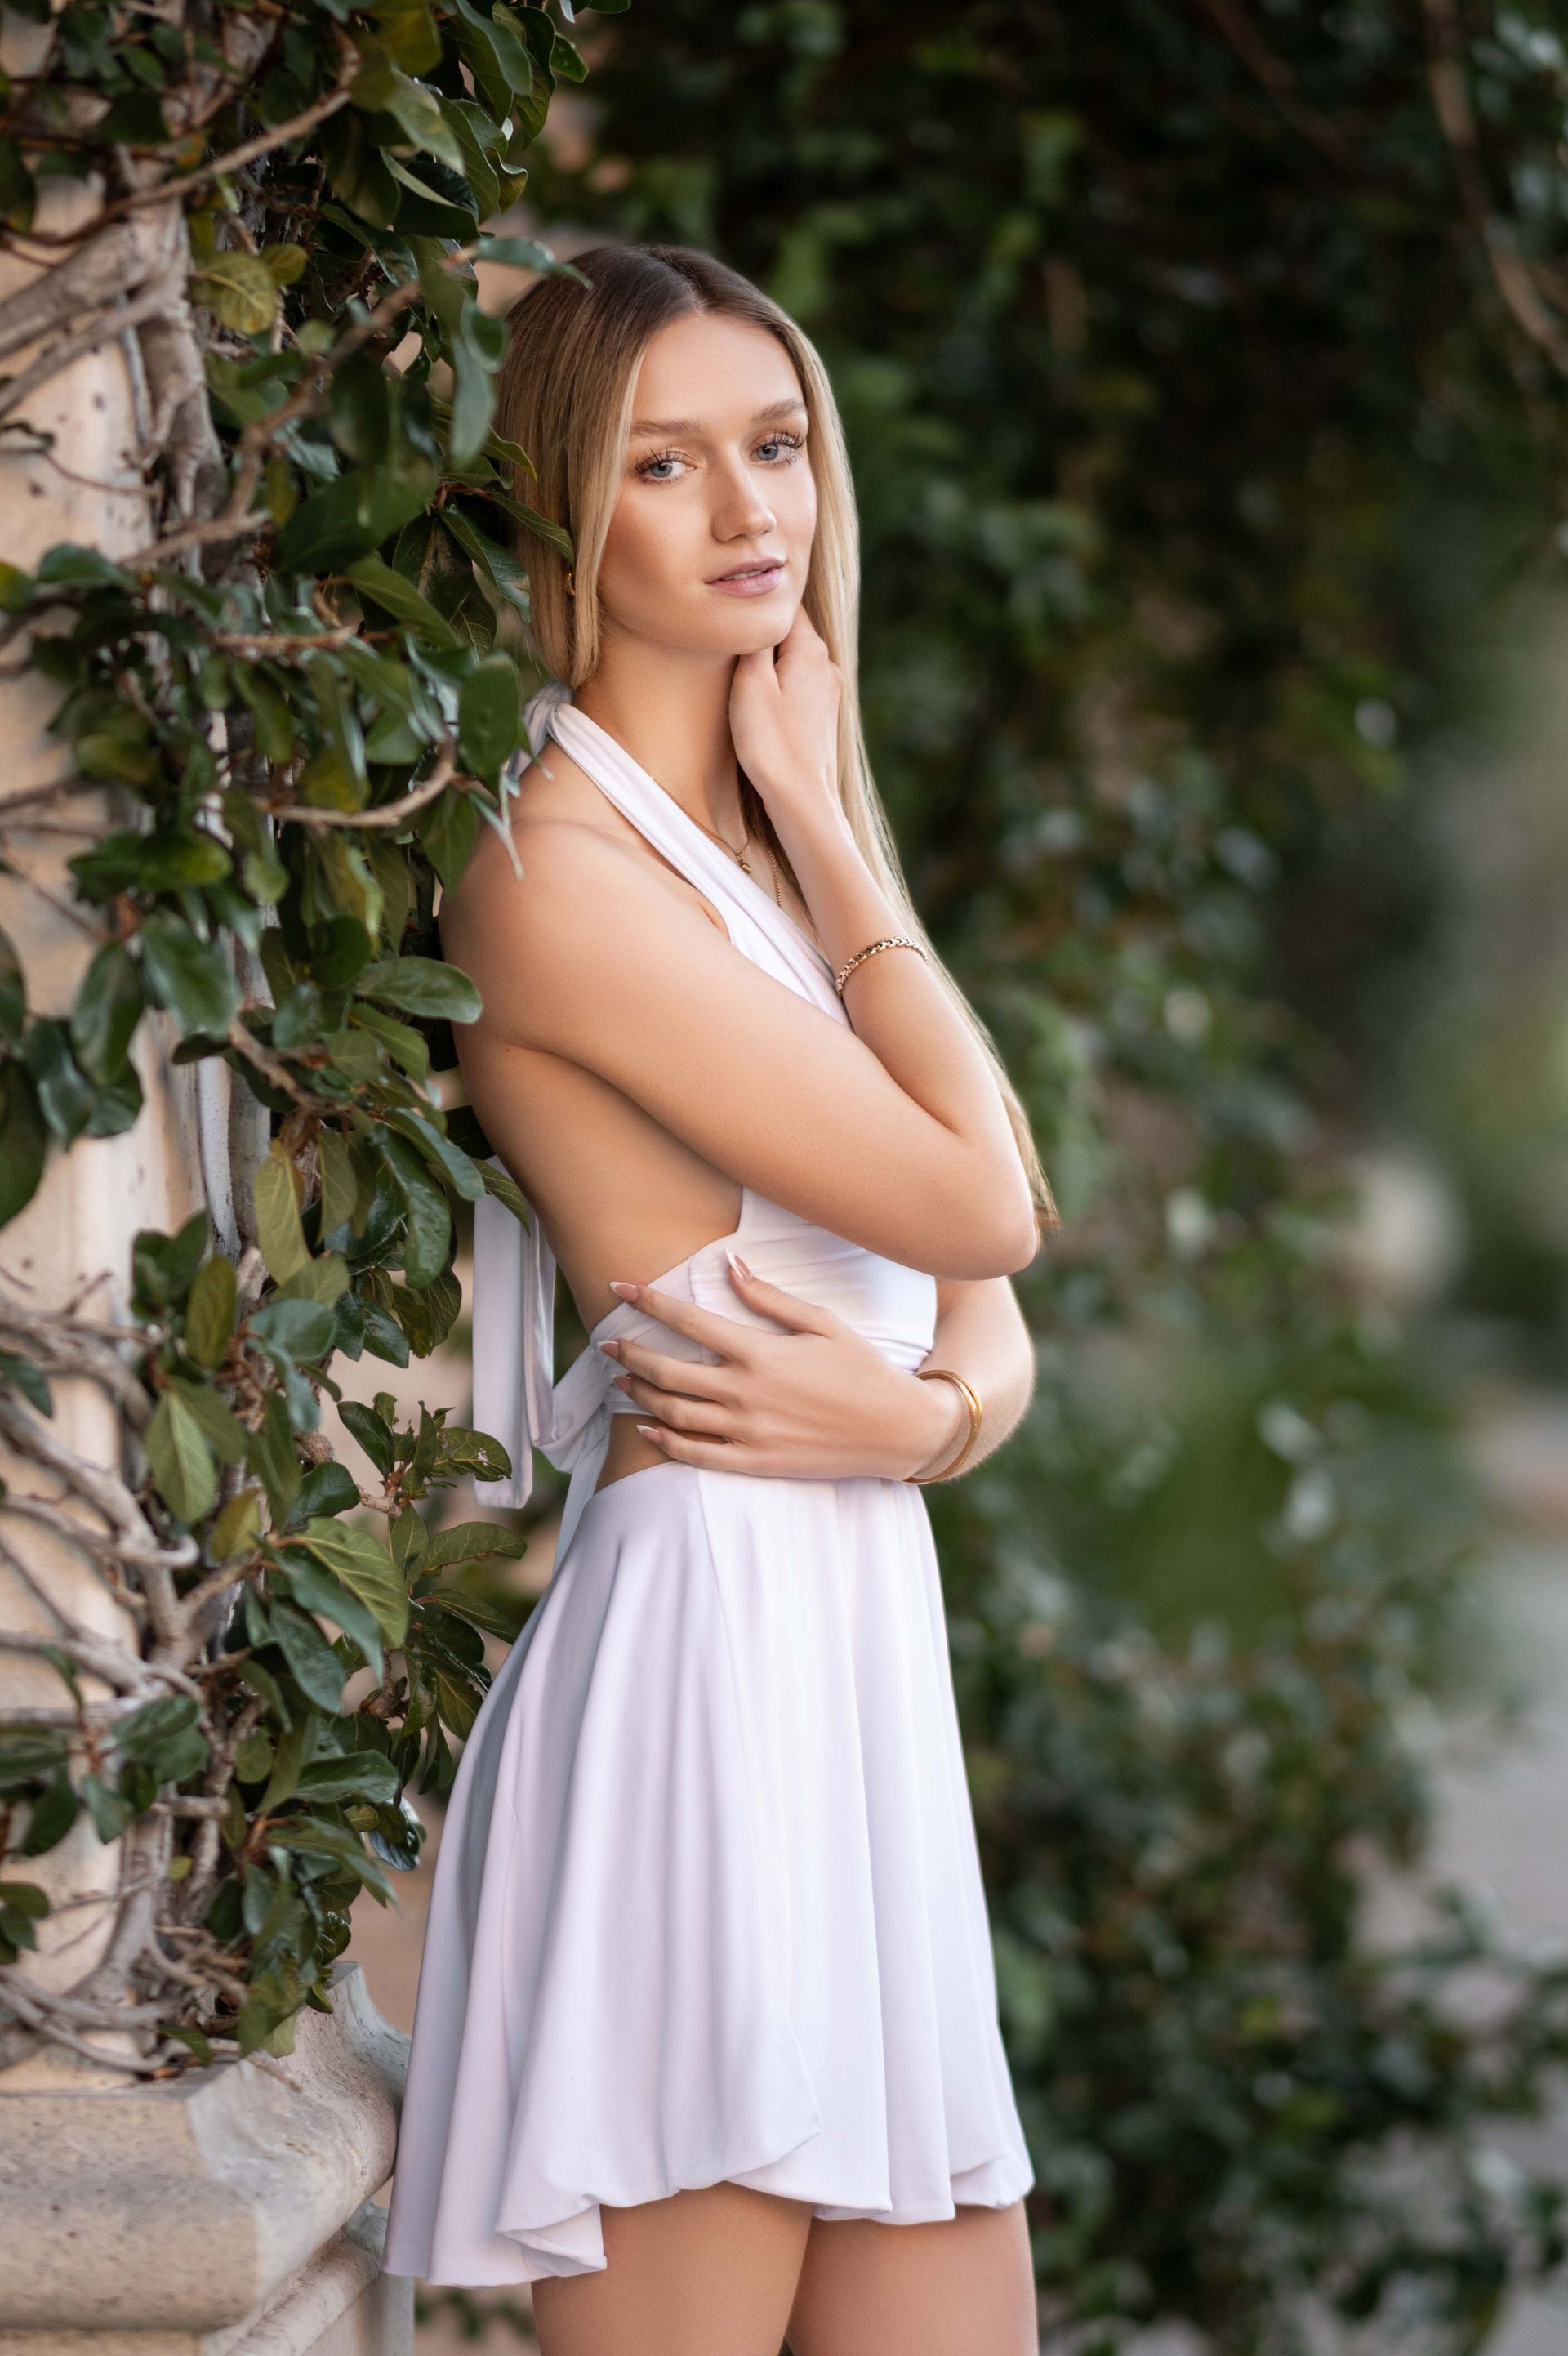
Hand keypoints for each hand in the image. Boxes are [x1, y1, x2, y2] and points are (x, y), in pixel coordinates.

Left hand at [597, 1254, 967, 1481]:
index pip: (688, 1321)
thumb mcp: (822, 1324)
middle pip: (668, 1371)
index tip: (620, 1288)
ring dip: (640, 1394)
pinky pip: (696, 1455)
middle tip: (607, 1341)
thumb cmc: (863, 1369)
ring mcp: (747, 1431)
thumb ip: (769, 1298)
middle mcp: (746, 1393)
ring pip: (674, 1413)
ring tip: (621, 1378)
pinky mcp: (754, 1462)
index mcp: (760, 1352)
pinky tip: (647, 1428)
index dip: (648, 1302)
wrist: (896, 1430)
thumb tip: (729, 1265)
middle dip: (630, 1352)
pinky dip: (665, 1441)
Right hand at [729, 602, 843, 827]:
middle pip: (789, 629)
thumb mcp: (750, 683)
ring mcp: (827, 690)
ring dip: (769, 659)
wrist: (801, 798)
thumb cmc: (771, 743)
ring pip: (792, 657)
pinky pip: (796, 681)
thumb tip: (756, 610)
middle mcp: (826, 664)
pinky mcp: (822, 713)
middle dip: (761, 630)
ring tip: (741, 669)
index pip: (784, 603)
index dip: (756, 601)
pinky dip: (778, 681)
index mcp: (810, 649)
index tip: (731, 605)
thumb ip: (754, 640)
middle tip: (729, 636)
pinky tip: (761, 698)